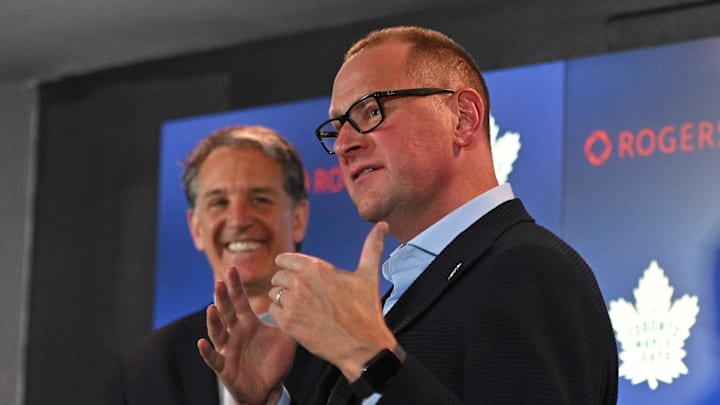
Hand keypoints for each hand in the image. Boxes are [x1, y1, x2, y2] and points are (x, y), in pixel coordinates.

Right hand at [198, 267, 295, 404]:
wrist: (268, 388)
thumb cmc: (275, 361)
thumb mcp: (286, 338)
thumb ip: (291, 319)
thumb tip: (304, 300)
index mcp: (248, 323)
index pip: (240, 300)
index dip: (235, 285)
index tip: (232, 268)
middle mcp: (235, 333)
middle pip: (226, 312)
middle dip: (222, 297)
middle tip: (219, 282)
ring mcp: (228, 349)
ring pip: (217, 332)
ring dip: (213, 321)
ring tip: (212, 308)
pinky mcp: (224, 366)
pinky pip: (213, 358)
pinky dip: (207, 351)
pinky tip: (202, 342)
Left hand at [268, 222, 396, 380]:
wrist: (362, 346)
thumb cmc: (365, 310)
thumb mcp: (369, 275)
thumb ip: (371, 247)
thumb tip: (382, 225)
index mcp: (316, 268)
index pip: (285, 259)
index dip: (287, 265)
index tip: (290, 271)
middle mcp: (300, 283)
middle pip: (278, 276)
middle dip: (286, 283)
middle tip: (299, 292)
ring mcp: (293, 304)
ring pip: (274, 294)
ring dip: (283, 299)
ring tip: (299, 306)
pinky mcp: (288, 323)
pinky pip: (272, 311)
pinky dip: (280, 314)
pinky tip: (296, 317)